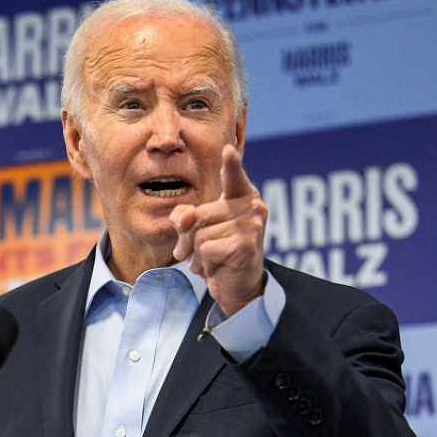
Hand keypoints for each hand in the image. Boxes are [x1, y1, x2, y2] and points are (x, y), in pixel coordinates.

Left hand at [170, 145, 267, 315]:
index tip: (227, 149)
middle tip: (204, 251)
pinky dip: (206, 263)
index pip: (234, 177)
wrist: (237, 286)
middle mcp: (251, 207)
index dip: (231, 164)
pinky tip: (219, 267)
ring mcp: (251, 226)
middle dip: (191, 238)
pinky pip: (206, 249)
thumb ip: (184, 218)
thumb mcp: (196, 230)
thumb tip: (186, 218)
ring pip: (200, 233)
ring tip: (213, 259)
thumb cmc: (218, 252)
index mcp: (242, 196)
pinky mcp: (245, 245)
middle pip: (200, 214)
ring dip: (199, 254)